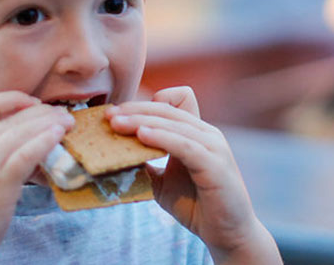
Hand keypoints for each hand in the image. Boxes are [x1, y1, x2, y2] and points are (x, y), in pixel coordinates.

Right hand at [0, 92, 73, 264]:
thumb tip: (20, 137)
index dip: (15, 99)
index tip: (35, 103)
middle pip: (12, 119)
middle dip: (43, 112)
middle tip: (63, 113)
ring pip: (22, 133)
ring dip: (50, 123)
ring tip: (68, 122)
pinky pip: (27, 154)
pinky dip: (45, 141)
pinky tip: (58, 136)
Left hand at [107, 87, 279, 263]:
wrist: (225, 233)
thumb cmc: (196, 206)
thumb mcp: (164, 182)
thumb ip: (148, 166)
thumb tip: (120, 157)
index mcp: (197, 134)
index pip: (175, 100)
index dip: (146, 104)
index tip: (119, 115)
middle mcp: (207, 134)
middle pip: (167, 108)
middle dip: (134, 109)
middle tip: (108, 116)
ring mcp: (213, 146)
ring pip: (173, 122)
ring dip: (141, 121)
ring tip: (116, 124)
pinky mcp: (214, 164)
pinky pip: (184, 144)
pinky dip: (161, 137)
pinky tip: (141, 136)